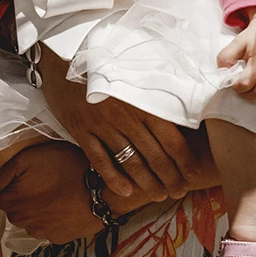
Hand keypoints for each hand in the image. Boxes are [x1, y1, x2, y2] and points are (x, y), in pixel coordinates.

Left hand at [0, 142, 102, 242]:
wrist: (104, 192)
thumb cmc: (69, 169)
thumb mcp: (30, 157)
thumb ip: (4, 170)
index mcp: (11, 200)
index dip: (5, 182)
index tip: (18, 175)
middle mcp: (22, 221)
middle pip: (11, 206)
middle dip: (20, 194)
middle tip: (39, 179)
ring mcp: (39, 232)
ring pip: (28, 217)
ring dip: (35, 206)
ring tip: (53, 190)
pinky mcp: (56, 237)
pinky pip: (46, 226)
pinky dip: (50, 216)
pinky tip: (62, 202)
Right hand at [36, 45, 201, 199]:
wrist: (63, 62)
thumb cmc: (105, 68)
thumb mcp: (135, 76)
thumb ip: (156, 97)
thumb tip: (182, 119)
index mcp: (143, 101)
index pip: (171, 139)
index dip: (185, 161)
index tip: (192, 174)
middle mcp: (125, 115)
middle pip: (154, 155)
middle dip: (170, 178)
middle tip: (178, 191)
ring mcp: (102, 125)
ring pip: (130, 162)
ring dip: (147, 183)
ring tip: (159, 194)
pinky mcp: (82, 131)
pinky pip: (100, 160)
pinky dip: (114, 179)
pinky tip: (126, 191)